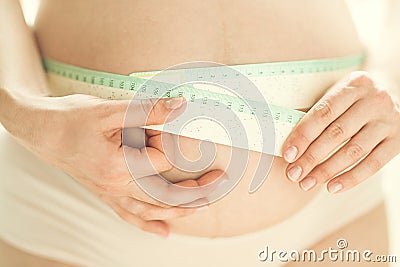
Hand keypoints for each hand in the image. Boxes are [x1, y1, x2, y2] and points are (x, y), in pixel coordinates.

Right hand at [12, 93, 224, 236]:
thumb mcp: (110, 111)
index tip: (155, 124)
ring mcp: (111, 192)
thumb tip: (179, 106)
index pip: (161, 159)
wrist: (41, 132)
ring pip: (150, 209)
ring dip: (177, 210)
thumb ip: (146, 111)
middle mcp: (116, 185)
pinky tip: (163, 233)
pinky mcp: (105, 193)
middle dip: (194, 189)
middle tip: (219, 182)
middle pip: (164, 193)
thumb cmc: (72, 119)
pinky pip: (128, 215)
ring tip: (201, 206)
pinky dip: (147, 224)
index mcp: (119, 165)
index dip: (165, 139)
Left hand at [282, 71, 399, 192]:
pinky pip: (373, 164)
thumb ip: (317, 114)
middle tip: (293, 174)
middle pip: (337, 134)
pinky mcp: (399, 139)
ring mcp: (389, 120)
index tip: (288, 155)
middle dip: (311, 158)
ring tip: (307, 183)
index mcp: (355, 84)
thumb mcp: (338, 94)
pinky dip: (351, 178)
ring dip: (327, 171)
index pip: (323, 113)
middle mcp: (375, 100)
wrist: (390, 93)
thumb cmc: (352, 99)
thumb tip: (290, 146)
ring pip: (353, 151)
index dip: (303, 135)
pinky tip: (332, 187)